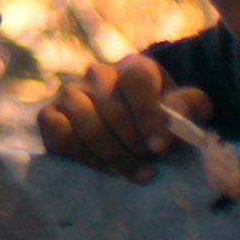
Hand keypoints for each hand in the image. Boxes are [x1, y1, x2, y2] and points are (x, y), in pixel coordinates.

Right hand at [37, 53, 213, 181]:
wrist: (131, 134)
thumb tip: (174, 111)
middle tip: (149, 168)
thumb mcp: (188, 112)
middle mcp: (98, 74)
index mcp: (133, 67)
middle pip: (111, 106)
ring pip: (85, 120)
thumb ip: (189, 105)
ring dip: (111, 152)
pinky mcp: (50, 114)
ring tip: (131, 172)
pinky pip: (59, 132)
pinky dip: (82, 154)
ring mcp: (70, 92)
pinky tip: (103, 167)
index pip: (136, 79)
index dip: (148, 114)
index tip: (160, 148)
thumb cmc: (163, 122)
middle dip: (133, 143)